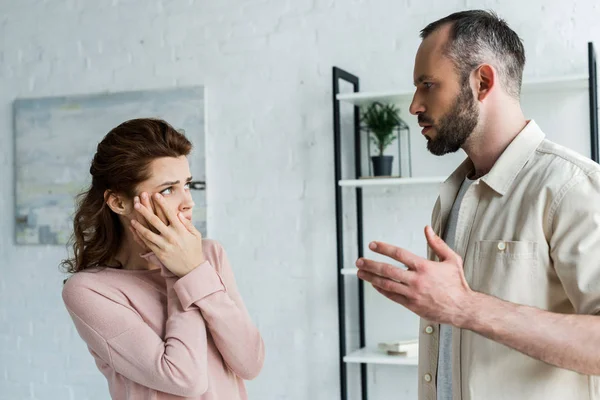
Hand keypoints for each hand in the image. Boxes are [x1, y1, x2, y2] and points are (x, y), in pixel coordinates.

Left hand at [130, 192, 204, 276]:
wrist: (192, 269)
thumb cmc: (195, 250)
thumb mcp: (196, 235)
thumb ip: (187, 224)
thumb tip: (178, 213)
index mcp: (181, 230)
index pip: (169, 213)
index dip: (162, 203)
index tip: (156, 194)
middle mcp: (171, 236)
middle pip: (155, 221)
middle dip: (145, 210)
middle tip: (138, 201)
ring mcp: (164, 245)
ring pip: (148, 232)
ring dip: (139, 223)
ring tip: (132, 216)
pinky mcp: (159, 253)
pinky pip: (147, 243)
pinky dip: (140, 235)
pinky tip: (135, 229)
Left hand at [355, 226, 473, 326]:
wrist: (463, 308)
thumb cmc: (457, 284)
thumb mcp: (451, 259)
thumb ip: (437, 243)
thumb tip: (428, 229)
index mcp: (425, 267)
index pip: (399, 254)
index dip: (383, 248)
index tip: (373, 245)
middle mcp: (416, 280)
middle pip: (387, 270)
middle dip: (370, 264)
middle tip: (359, 261)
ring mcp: (412, 294)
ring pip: (386, 284)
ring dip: (371, 277)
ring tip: (361, 272)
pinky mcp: (411, 305)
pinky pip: (392, 296)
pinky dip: (381, 290)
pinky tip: (374, 284)